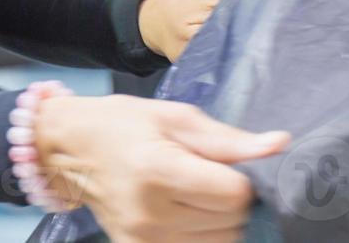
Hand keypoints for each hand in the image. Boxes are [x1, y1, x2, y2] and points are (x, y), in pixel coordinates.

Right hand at [33, 94, 288, 242]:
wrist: (70, 149)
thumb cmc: (126, 125)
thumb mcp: (179, 118)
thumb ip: (230, 140)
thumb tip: (279, 144)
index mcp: (160, 171)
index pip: (234, 195)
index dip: (245, 179)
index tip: (233, 166)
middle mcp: (149, 213)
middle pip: (230, 221)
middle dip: (235, 201)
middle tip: (216, 178)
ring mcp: (140, 239)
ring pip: (216, 242)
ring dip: (221, 222)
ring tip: (202, 196)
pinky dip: (202, 236)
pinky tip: (192, 215)